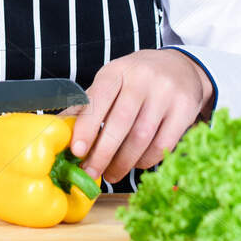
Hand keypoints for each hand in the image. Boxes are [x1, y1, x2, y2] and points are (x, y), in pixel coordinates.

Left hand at [67, 49, 213, 183]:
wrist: (180, 67)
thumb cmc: (136, 79)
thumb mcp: (110, 82)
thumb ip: (86, 105)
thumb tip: (55, 127)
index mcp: (117, 71)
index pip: (98, 99)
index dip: (86, 127)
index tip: (76, 151)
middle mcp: (142, 79)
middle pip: (121, 123)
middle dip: (103, 154)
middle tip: (91, 173)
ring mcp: (166, 93)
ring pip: (141, 137)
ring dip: (123, 162)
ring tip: (111, 174)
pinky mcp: (185, 109)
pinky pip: (163, 144)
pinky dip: (146, 160)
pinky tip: (136, 164)